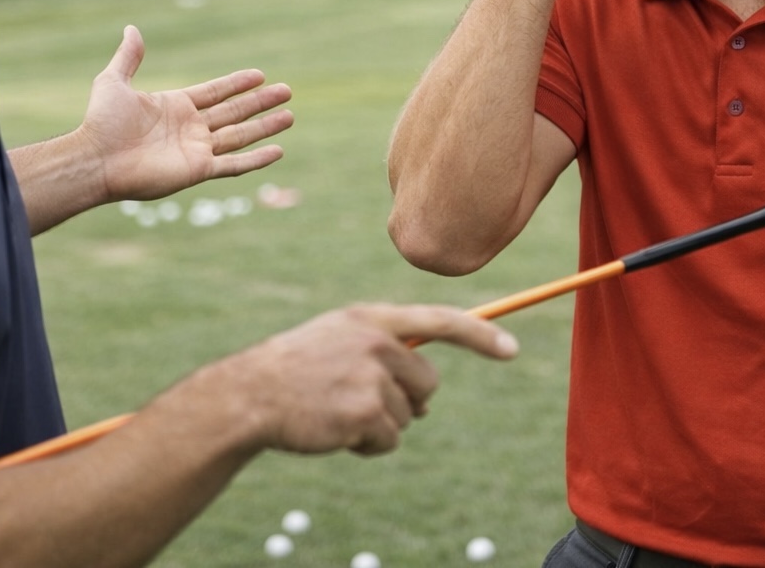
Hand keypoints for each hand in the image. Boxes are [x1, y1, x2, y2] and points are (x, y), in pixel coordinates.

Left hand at [78, 25, 293, 201]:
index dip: (238, 84)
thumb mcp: (113, 81)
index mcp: (176, 107)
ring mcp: (197, 150)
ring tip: (289, 115)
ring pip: (240, 136)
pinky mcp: (199, 170)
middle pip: (235, 112)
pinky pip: (235, 165)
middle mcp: (190, 128)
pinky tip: (278, 151)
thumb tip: (131, 29)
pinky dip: (257, 159)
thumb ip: (129, 58)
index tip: (260, 75)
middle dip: (261, 102)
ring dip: (266, 126)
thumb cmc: (102, 123)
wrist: (96, 159)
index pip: (216, 92)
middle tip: (287, 91)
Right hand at [231, 304, 517, 455]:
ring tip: (338, 411)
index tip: (512, 350)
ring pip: (409, 416)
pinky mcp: (365, 412)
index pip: (440, 320)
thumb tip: (426, 397)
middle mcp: (377, 341)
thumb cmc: (297, 369)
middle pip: (428, 383)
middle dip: (406, 400)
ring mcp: (371, 376)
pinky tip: (336, 430)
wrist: (252, 394)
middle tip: (360, 399)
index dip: (480, 335)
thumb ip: (383, 351)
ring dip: (380, 425)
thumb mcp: (339, 340)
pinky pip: (390, 440)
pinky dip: (368, 445)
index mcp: (372, 318)